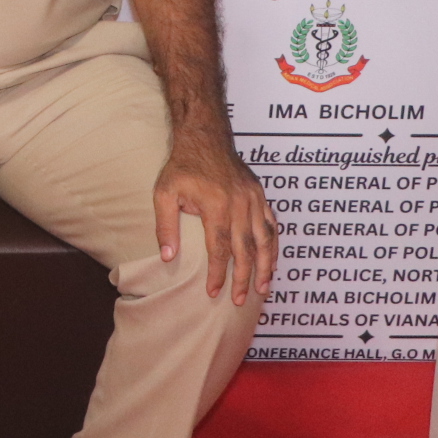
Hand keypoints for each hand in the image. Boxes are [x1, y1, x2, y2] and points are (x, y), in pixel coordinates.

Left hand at [153, 135, 278, 305]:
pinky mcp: (260, 194)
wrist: (204, 136)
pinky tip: (271, 262)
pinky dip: (273, 245)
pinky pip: (272, 225)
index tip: (213, 291)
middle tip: (240, 300)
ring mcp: (253, 199)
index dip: (217, 273)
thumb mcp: (164, 192)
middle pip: (246, 249)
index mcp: (216, 205)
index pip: (220, 248)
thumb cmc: (182, 165)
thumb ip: (165, 225)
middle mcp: (239, 204)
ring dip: (264, 267)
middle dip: (243, 278)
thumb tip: (167, 257)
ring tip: (262, 289)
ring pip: (265, 240)